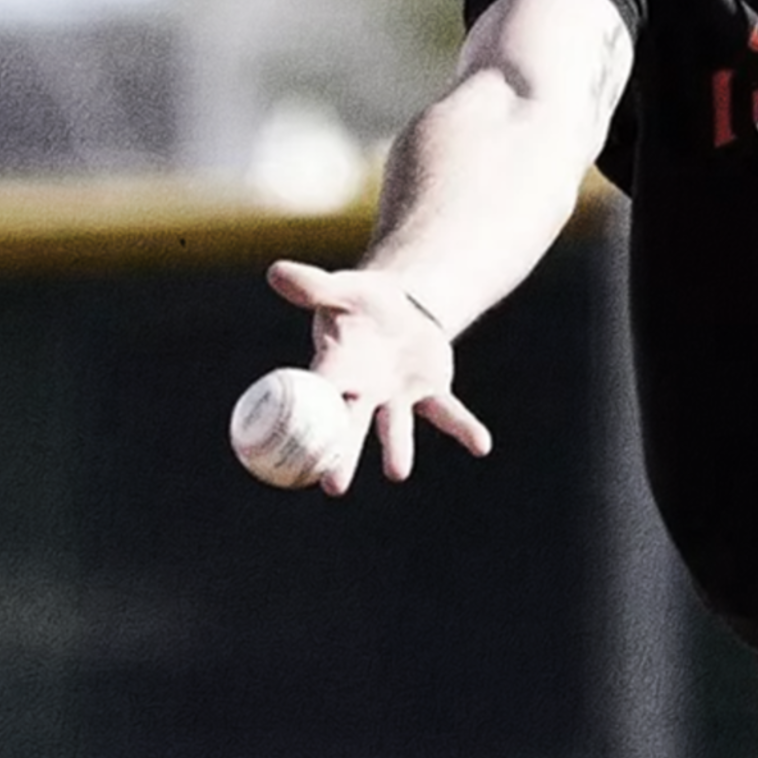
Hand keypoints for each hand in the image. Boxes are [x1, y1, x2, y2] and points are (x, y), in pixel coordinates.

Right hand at [261, 261, 490, 493]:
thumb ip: (311, 286)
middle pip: (348, 427)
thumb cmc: (357, 303)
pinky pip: (448, 413)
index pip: (316, 394)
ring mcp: (396, 397)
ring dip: (397, 448)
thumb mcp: (338, 290)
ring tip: (396, 473)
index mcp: (334, 367)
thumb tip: (275, 271)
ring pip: (395, 428)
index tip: (292, 441)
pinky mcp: (429, 393)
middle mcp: (362, 391)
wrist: (397, 309)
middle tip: (333, 486)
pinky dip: (464, 428)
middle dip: (342, 455)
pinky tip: (481, 445)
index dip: (304, 417)